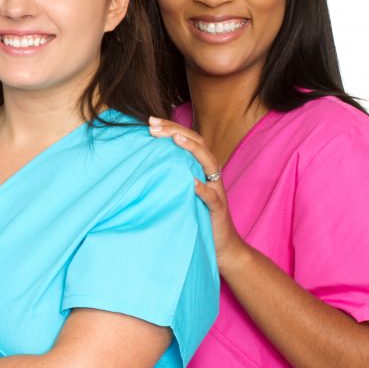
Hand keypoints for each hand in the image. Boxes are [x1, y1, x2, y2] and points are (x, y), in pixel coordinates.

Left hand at [147, 117, 249, 272]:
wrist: (223, 247)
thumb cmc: (198, 217)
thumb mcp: (182, 191)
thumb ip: (171, 175)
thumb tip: (144, 161)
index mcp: (202, 167)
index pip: (188, 139)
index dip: (171, 128)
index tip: (150, 120)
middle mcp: (211, 174)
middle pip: (198, 144)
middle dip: (176, 131)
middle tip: (153, 125)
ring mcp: (217, 190)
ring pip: (208, 163)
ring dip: (192, 149)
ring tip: (175, 140)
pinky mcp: (218, 209)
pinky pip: (211, 196)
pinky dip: (202, 188)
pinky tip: (191, 182)